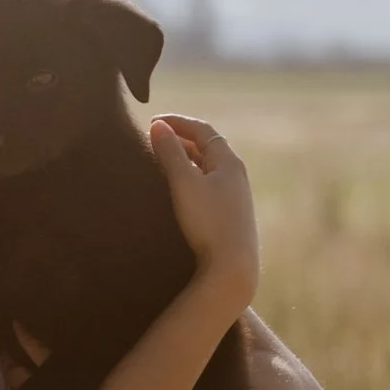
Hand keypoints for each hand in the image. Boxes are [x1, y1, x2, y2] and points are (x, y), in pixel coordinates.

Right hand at [151, 114, 258, 306]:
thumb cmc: (208, 222)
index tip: (153, 121)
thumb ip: (170, 152)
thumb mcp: (184, 183)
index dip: (178, 122)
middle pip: (208, 148)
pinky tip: (179, 192)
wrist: (232, 268)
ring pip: (209, 169)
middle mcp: (237, 176)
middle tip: (154, 140)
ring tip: (162, 162)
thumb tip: (158, 126)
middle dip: (180, 140)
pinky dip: (192, 179)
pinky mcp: (231, 217)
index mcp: (229, 161)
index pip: (203, 130)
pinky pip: (209, 187)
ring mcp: (236, 198)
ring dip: (186, 160)